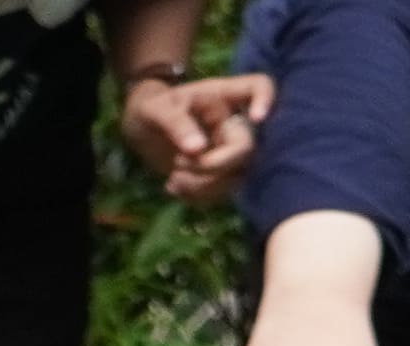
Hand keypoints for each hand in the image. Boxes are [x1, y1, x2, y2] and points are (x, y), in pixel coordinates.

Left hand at [119, 70, 266, 201]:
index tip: (256, 118)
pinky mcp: (222, 175)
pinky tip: (174, 187)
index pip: (260, 86)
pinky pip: (220, 192)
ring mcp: (230, 151)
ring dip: (202, 185)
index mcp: (224, 96)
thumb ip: (175, 124)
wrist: (143, 130)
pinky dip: (196, 195)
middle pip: (246, 149)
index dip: (266, 100)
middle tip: (178, 163)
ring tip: (173, 179)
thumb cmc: (152, 109)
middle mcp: (233, 124)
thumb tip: (197, 149)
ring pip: (236, 177)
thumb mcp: (156, 109)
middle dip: (212, 165)